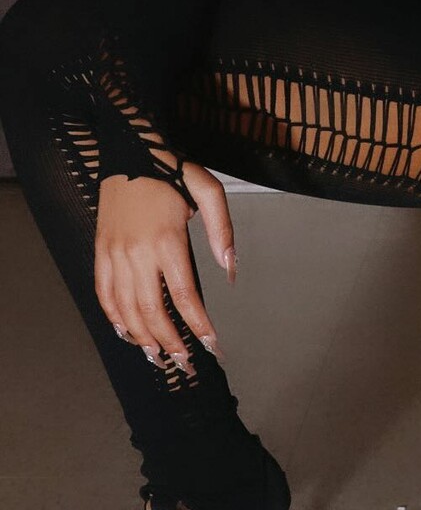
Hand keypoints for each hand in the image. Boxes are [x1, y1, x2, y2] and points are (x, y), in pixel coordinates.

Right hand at [95, 160, 235, 370]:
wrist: (128, 148)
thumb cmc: (172, 170)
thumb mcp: (208, 189)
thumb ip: (222, 230)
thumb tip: (230, 270)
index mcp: (166, 239)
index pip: (183, 295)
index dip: (197, 324)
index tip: (211, 344)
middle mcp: (137, 252)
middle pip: (152, 310)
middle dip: (170, 341)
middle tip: (185, 362)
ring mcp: (114, 253)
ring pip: (125, 308)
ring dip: (142, 337)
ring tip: (158, 357)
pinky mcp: (100, 250)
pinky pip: (103, 293)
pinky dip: (113, 317)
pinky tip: (126, 333)